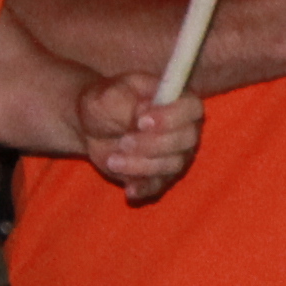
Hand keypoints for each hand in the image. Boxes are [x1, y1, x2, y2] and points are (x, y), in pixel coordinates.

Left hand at [84, 71, 205, 207]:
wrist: (93, 126)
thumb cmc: (107, 103)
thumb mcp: (110, 97)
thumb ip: (128, 104)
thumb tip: (143, 115)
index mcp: (178, 101)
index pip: (192, 108)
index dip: (171, 117)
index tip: (142, 121)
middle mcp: (185, 129)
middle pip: (186, 140)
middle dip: (153, 144)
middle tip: (124, 142)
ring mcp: (175, 154)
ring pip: (172, 165)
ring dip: (141, 165)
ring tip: (112, 160)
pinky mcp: (160, 175)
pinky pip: (159, 186)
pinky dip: (145, 188)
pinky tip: (129, 189)